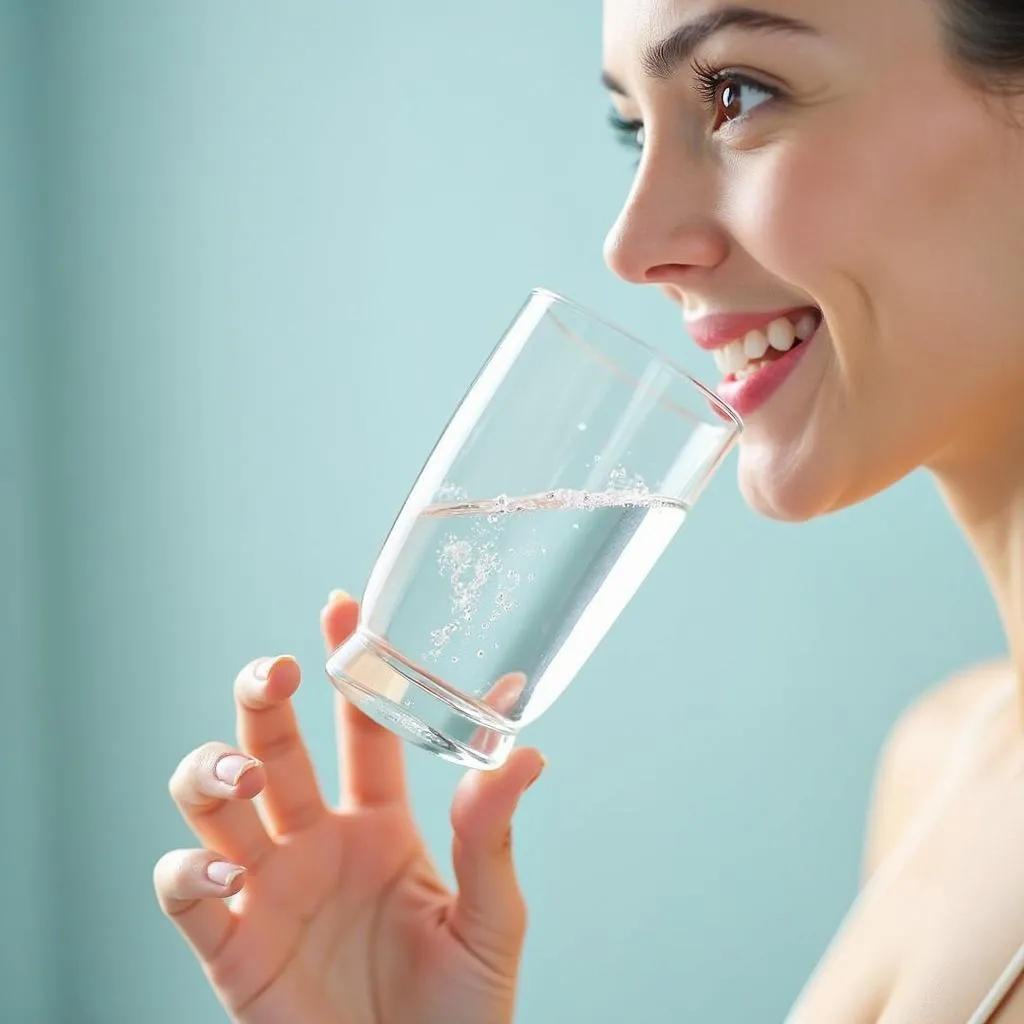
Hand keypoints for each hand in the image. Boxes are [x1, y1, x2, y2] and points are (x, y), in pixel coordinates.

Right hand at [154, 590, 544, 1023]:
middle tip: (280, 674)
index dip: (348, 664)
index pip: (357, 726)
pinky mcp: (232, 949)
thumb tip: (524, 753)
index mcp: (378, 824)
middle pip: (271, 744)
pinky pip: (184, 893)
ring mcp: (268, 891)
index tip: (341, 605)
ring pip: (210, 802)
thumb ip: (491, 837)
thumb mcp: (491, 919)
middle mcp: (314, 843)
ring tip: (243, 773)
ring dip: (211, 770)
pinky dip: (184, 872)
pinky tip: (219, 870)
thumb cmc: (463, 1012)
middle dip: (264, 698)